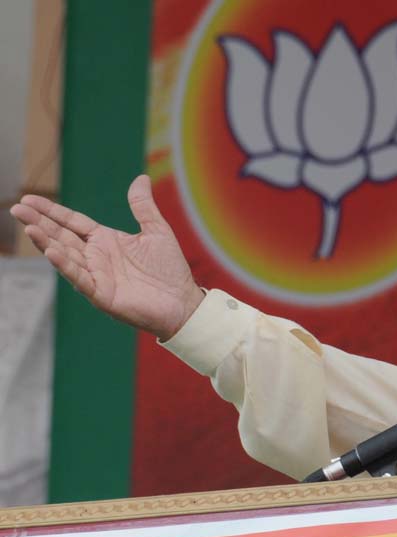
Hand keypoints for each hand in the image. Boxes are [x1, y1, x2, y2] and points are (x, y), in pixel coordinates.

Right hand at [9, 174, 204, 339]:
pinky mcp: (101, 294)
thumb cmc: (169, 269)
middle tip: (17, 208)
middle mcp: (96, 257)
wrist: (183, 301)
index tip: (29, 198)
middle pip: (61, 236)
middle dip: (39, 222)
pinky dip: (65, 265)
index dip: (51, 211)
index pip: (72, 222)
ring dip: (46, 242)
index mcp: (106, 241)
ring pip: (65, 256)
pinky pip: (79, 277)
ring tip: (28, 226)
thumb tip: (140, 178)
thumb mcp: (156, 231)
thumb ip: (143, 206)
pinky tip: (51, 251)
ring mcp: (96, 276)